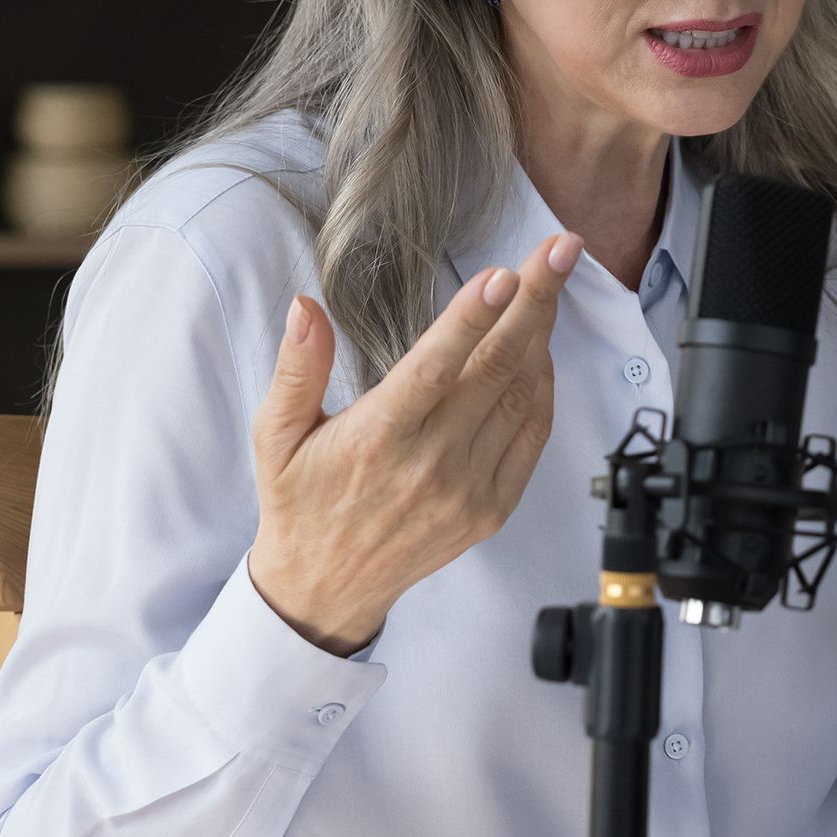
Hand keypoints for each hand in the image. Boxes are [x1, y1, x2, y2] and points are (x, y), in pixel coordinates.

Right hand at [247, 229, 582, 655]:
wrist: (327, 587)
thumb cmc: (299, 501)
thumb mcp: (275, 434)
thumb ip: (296, 368)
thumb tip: (305, 306)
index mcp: (377, 439)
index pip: (434, 370)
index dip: (472, 319)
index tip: (505, 275)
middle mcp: (430, 464)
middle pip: (496, 369)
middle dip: (535, 301)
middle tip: (561, 250)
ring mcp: (468, 489)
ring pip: (523, 397)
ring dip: (542, 335)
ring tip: (550, 283)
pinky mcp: (492, 509)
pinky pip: (532, 435)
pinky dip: (543, 387)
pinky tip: (538, 349)